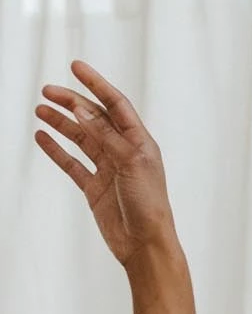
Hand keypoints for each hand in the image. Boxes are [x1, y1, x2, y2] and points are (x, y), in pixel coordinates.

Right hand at [33, 61, 178, 269]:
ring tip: (40, 110)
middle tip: (48, 91)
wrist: (145, 245)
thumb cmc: (149, 206)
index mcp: (140, 142)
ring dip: (61, 123)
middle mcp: (124, 152)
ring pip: (81, 139)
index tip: (76, 67)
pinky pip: (72, 164)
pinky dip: (57, 150)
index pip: (116, 105)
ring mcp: (108, 170)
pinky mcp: (95, 188)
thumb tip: (82, 108)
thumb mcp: (129, 163)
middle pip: (94, 119)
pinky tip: (43, 137)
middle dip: (71, 103)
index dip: (96, 85)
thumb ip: (105, 136)